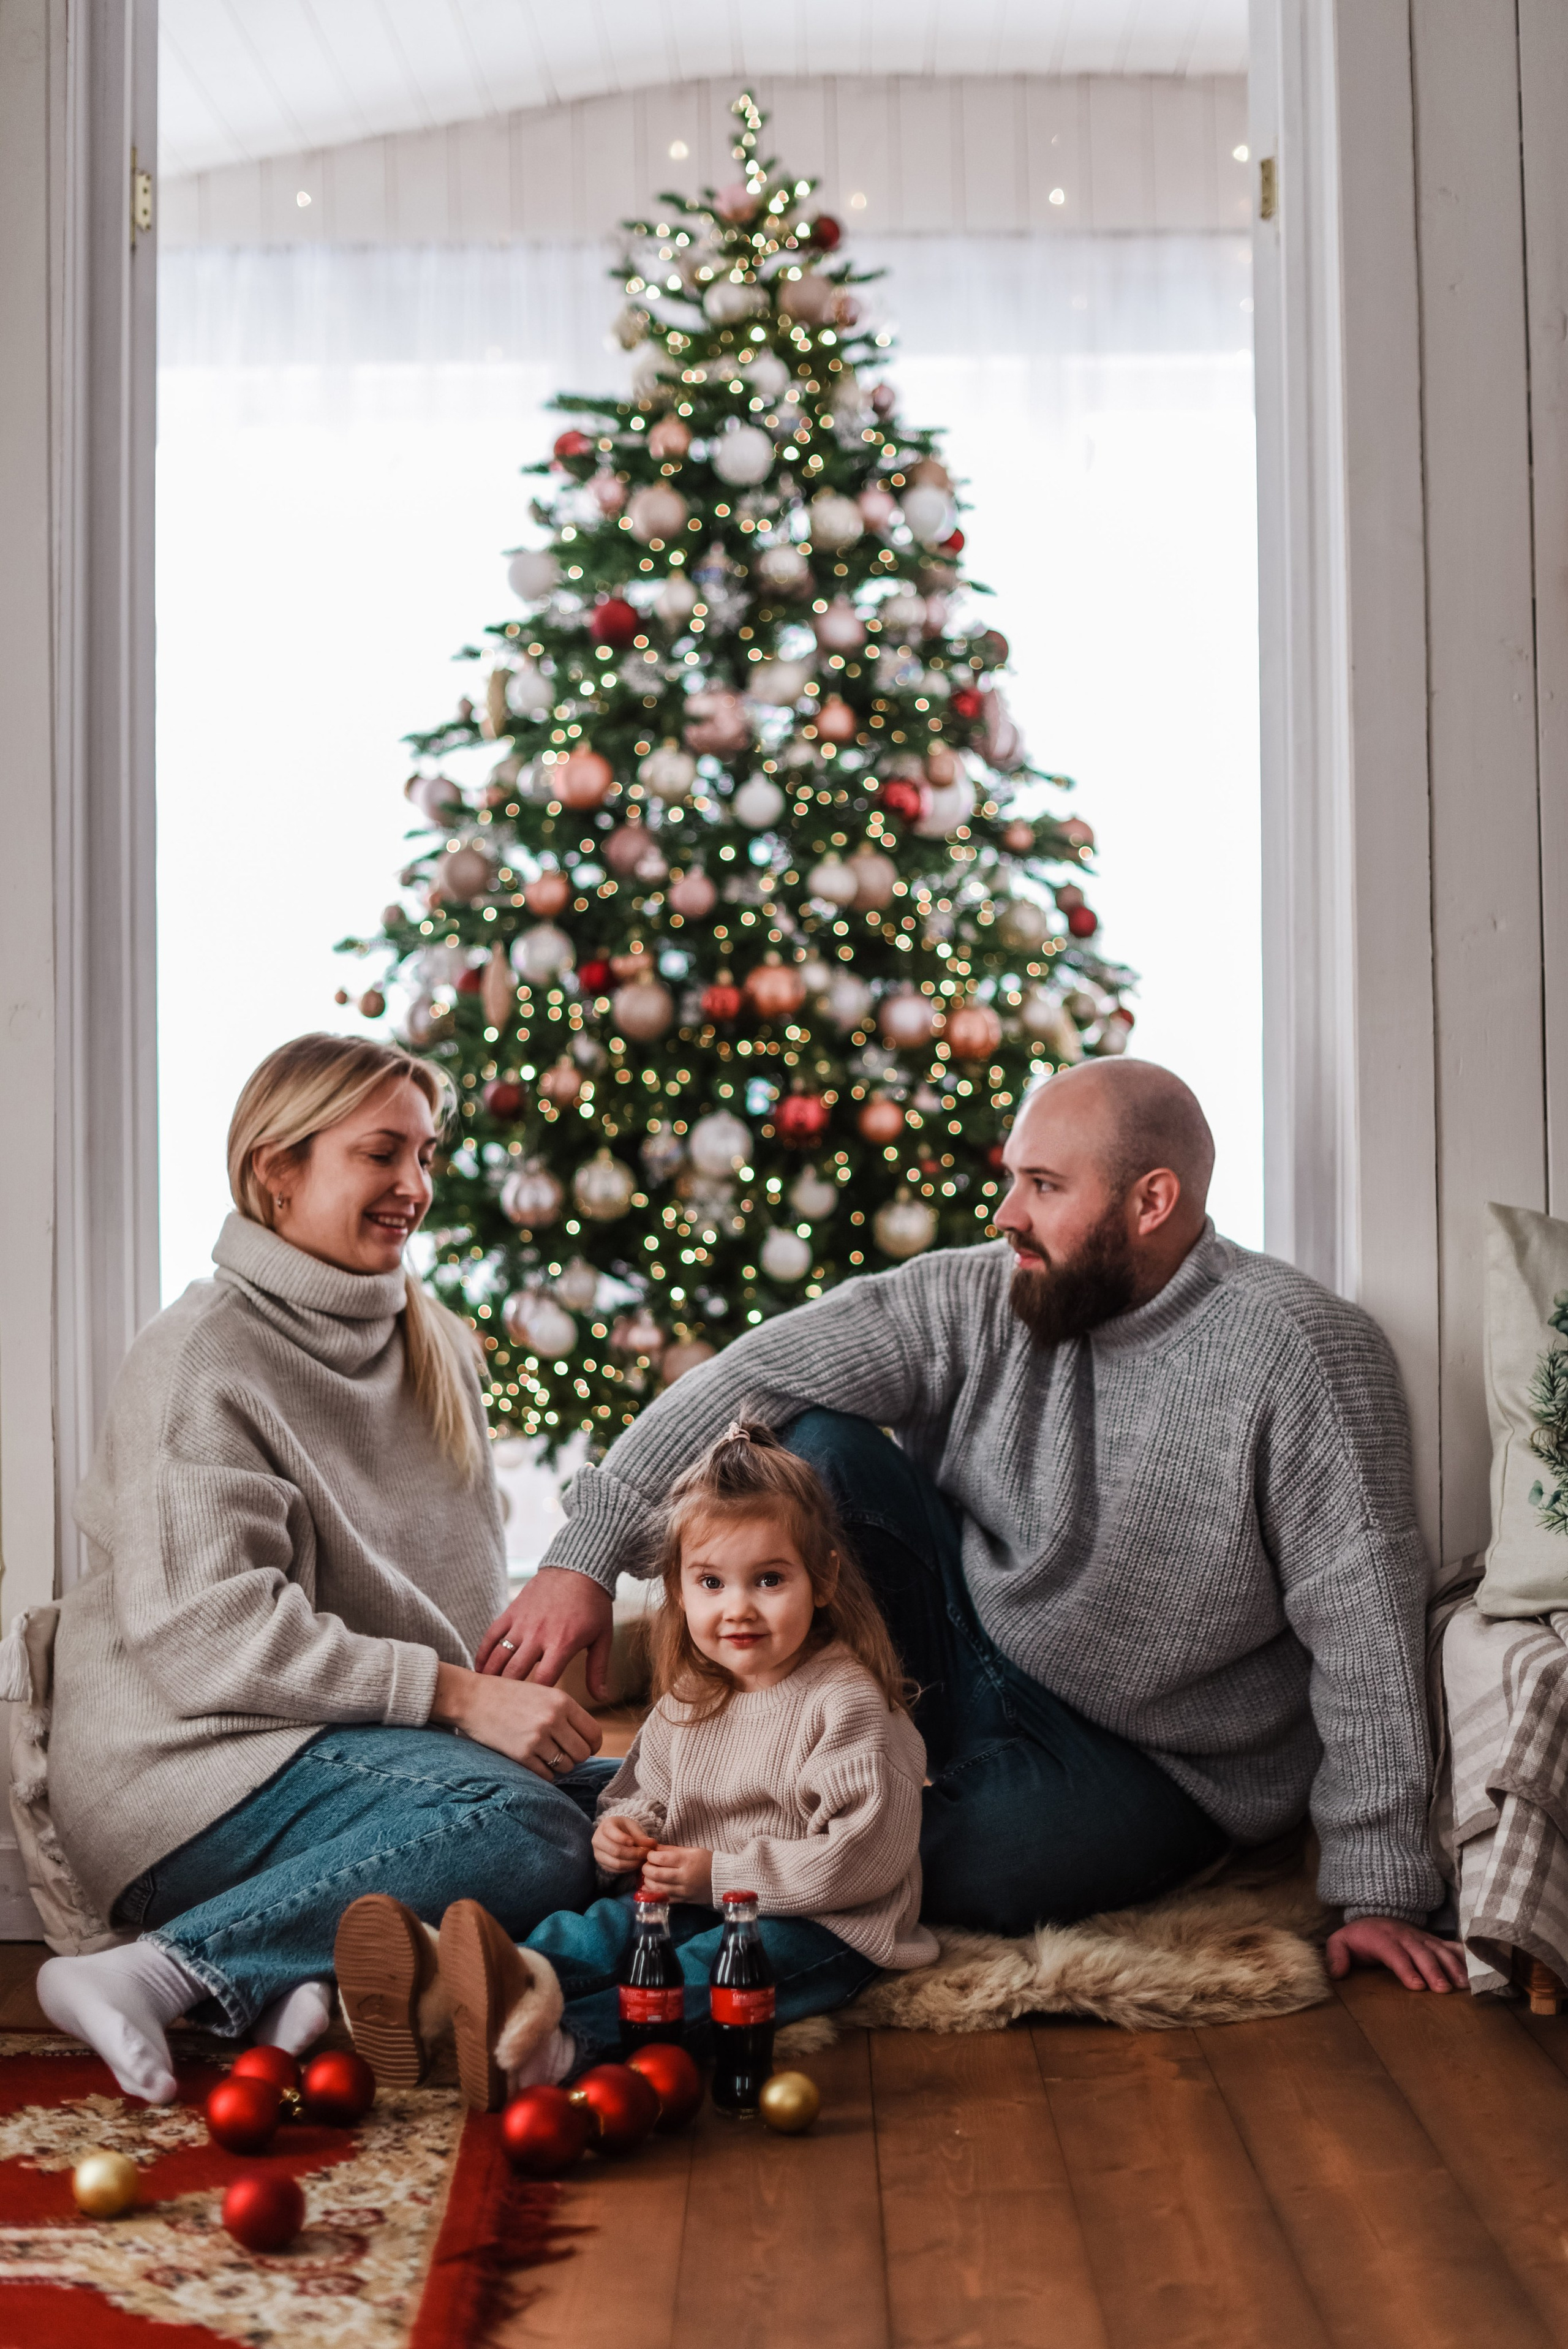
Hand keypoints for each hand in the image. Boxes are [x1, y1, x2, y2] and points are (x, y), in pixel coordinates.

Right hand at [432, 1661, 601, 1783]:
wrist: (472, 1698)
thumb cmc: (508, 1696)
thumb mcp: (542, 1694)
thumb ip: (565, 1713)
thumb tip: (587, 1741)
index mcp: (562, 1701)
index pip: (594, 1733)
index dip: (592, 1745)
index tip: (584, 1748)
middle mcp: (553, 1718)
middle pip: (583, 1753)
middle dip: (575, 1757)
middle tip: (561, 1752)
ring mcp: (537, 1737)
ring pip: (566, 1766)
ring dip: (558, 1765)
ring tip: (544, 1754)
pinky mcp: (521, 1754)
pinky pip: (547, 1776)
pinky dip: (543, 1773)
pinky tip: (533, 1760)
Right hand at [476, 1568, 614, 1699]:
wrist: (578, 1568)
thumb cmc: (593, 1605)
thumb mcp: (602, 1638)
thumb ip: (598, 1670)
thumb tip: (601, 1699)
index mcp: (562, 1643)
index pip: (544, 1681)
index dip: (537, 1700)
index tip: (533, 1714)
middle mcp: (538, 1635)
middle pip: (515, 1673)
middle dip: (508, 1694)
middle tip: (503, 1711)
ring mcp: (521, 1623)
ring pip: (498, 1656)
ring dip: (490, 1677)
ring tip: (486, 1695)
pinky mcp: (511, 1612)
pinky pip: (491, 1636)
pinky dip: (482, 1654)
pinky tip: (479, 1670)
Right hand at [593, 1815, 656, 1874]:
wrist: (614, 1833)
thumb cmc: (624, 1828)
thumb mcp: (633, 1826)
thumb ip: (641, 1836)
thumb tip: (652, 1844)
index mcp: (605, 1826)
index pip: (611, 1833)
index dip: (623, 1839)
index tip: (634, 1842)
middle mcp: (598, 1840)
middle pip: (616, 1851)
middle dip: (634, 1854)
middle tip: (646, 1853)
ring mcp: (598, 1854)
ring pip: (617, 1863)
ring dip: (633, 1863)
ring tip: (643, 1859)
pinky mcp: (603, 1865)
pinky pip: (616, 1870)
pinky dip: (629, 1868)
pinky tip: (636, 1863)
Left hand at [638, 1845, 713, 1904]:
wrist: (723, 1879)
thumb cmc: (707, 1861)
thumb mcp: (692, 1850)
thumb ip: (672, 1849)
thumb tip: (654, 1849)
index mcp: (687, 1860)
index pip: (661, 1859)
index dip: (650, 1856)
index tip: (649, 1854)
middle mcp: (684, 1876)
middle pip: (657, 1874)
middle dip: (646, 1869)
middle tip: (646, 1865)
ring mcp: (683, 1891)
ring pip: (657, 1888)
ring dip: (648, 1882)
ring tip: (648, 1876)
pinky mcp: (683, 1901)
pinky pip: (664, 1898)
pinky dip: (654, 1893)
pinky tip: (651, 1888)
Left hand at [1326, 1915, 1467, 1991]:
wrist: (1375, 1915)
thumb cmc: (1359, 1936)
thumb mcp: (1340, 1941)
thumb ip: (1336, 1955)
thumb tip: (1336, 1974)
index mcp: (1382, 1938)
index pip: (1394, 1953)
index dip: (1405, 1968)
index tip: (1417, 1986)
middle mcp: (1405, 1936)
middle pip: (1421, 1953)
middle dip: (1433, 1970)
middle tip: (1443, 1989)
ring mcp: (1422, 1937)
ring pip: (1439, 1950)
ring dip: (1453, 1966)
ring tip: (1464, 1985)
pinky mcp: (1433, 1941)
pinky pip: (1451, 1946)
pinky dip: (1465, 1956)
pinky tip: (1477, 1967)